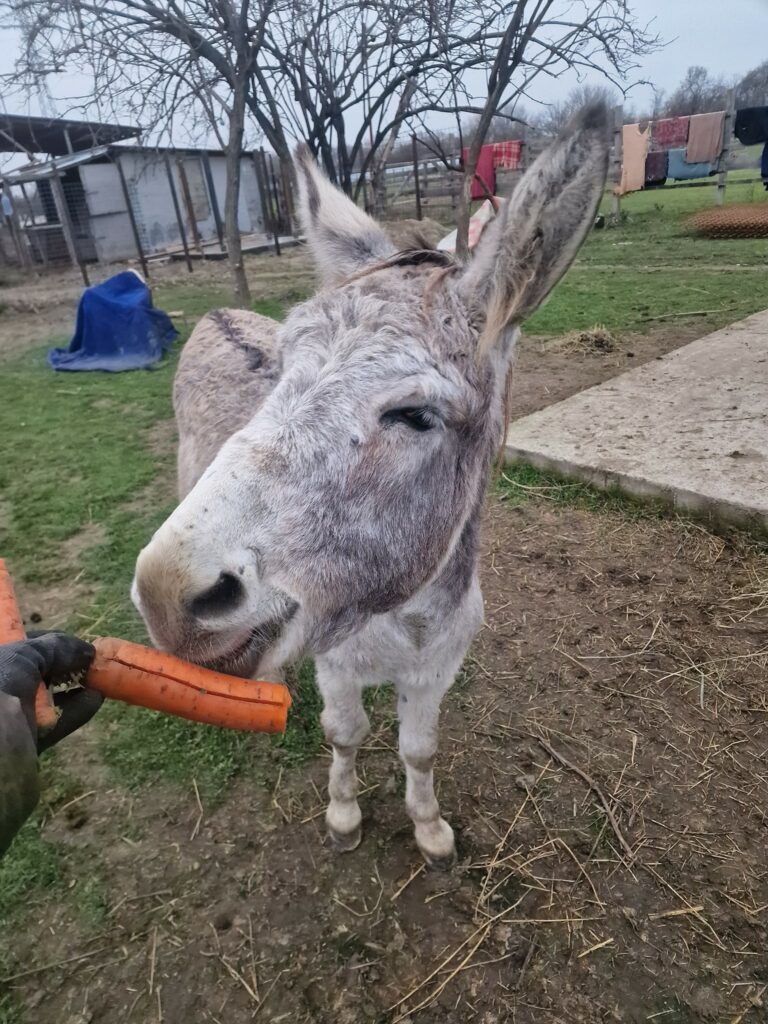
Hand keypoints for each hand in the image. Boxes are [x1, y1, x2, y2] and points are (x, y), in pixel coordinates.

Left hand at [0, 633, 100, 751]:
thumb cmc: (0, 686)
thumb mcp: (25, 655)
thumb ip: (55, 647)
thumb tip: (86, 651)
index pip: (20, 640)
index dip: (48, 638)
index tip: (73, 641)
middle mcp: (3, 686)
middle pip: (36, 668)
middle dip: (64, 663)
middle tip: (89, 660)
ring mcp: (12, 714)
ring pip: (46, 695)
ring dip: (73, 685)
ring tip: (98, 677)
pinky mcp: (27, 737)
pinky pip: (55, 721)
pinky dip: (76, 709)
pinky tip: (96, 697)